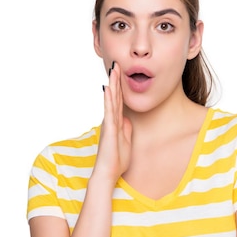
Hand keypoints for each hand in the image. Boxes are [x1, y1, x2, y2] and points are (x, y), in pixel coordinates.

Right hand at [95, 61, 131, 182]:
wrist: (108, 172)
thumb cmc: (116, 159)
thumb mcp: (126, 141)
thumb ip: (126, 129)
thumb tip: (127, 119)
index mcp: (116, 122)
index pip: (119, 100)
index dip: (120, 87)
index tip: (121, 73)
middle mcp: (111, 120)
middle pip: (114, 96)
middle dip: (116, 80)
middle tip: (116, 64)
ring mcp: (109, 123)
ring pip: (111, 100)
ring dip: (112, 84)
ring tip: (113, 70)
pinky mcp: (109, 129)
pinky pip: (109, 111)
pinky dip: (109, 99)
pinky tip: (109, 88)